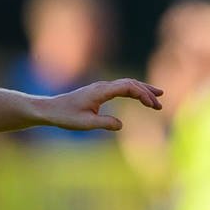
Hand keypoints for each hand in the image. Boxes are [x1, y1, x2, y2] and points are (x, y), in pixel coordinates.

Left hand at [43, 78, 163, 130]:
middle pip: (130, 83)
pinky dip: (133, 91)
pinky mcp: (100, 92)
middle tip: (159, 105)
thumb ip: (104, 123)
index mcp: (101, 91)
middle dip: (147, 93)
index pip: (128, 87)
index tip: (152, 105)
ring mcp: (101, 88)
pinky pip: (121, 88)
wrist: (50, 109)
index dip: (142, 94)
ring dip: (142, 90)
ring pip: (127, 84)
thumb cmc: (65, 116)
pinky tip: (140, 97)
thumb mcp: (85, 124)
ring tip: (158, 97)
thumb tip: (120, 125)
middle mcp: (102, 86)